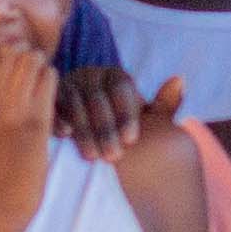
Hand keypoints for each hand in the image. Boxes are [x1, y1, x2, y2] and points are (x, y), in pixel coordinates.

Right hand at [58, 65, 176, 159]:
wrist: (93, 134)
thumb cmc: (123, 128)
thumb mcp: (146, 117)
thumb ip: (164, 104)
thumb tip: (180, 80)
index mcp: (116, 75)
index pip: (122, 90)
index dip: (127, 115)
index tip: (131, 140)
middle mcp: (91, 74)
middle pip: (99, 99)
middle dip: (106, 129)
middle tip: (113, 156)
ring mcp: (68, 83)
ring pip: (76, 105)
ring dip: (84, 131)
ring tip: (92, 156)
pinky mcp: (49, 96)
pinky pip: (53, 105)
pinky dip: (58, 118)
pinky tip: (65, 135)